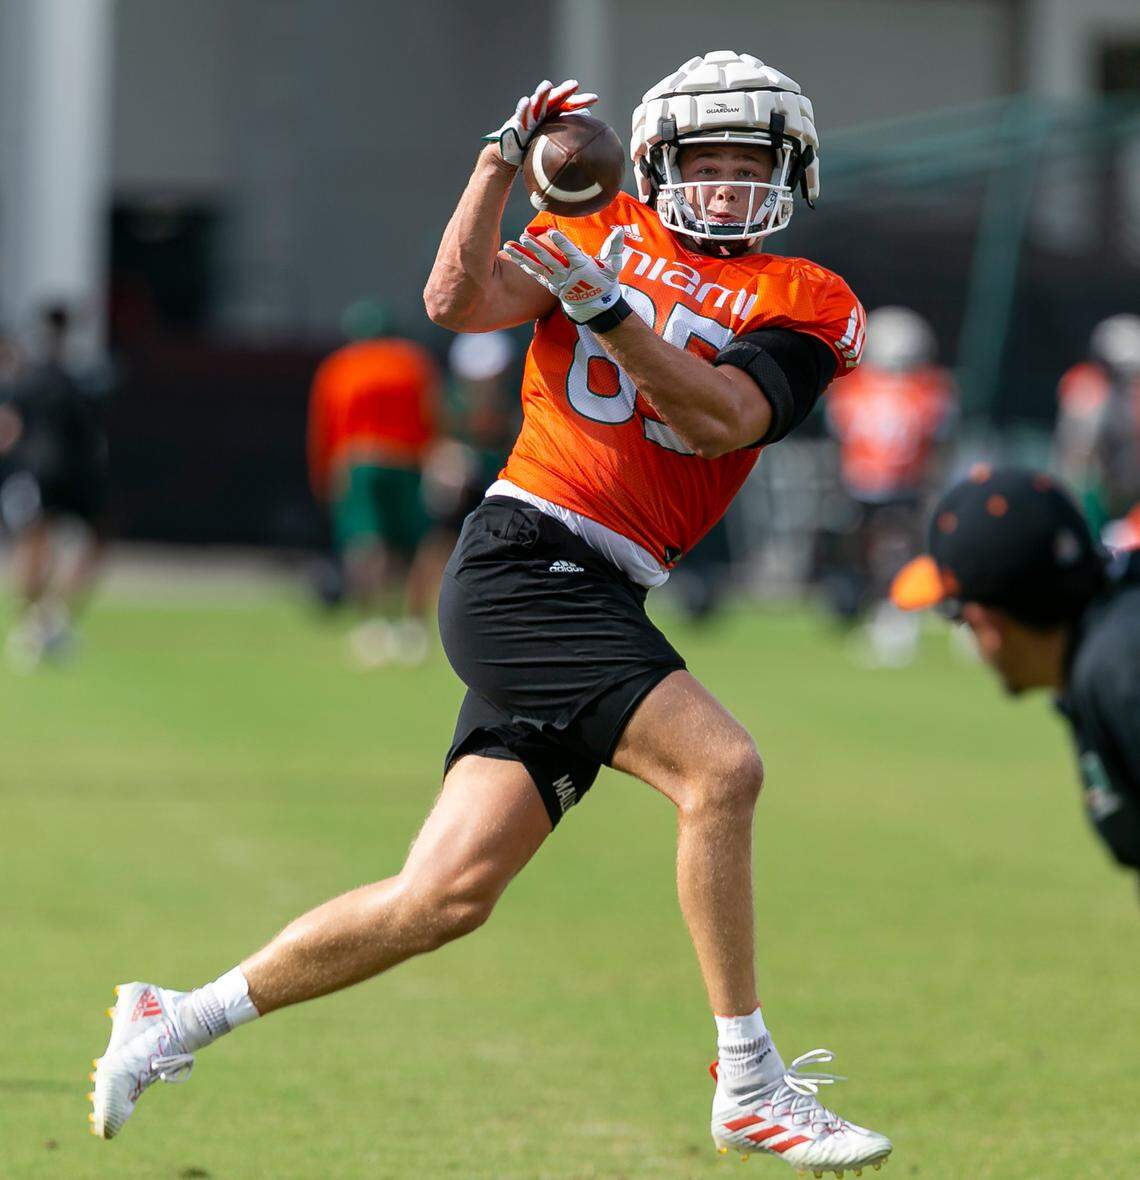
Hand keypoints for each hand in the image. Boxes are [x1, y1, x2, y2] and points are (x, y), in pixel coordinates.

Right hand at [483, 80, 596, 167]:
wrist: (511, 152)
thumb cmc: (533, 148)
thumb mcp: (553, 147)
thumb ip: (568, 144)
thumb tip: (590, 153)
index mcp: (553, 115)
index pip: (569, 105)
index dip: (580, 101)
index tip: (595, 99)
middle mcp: (542, 111)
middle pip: (556, 99)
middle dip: (565, 91)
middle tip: (575, 84)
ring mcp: (529, 114)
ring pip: (537, 102)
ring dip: (542, 93)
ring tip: (548, 85)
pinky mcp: (517, 121)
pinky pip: (520, 114)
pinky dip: (523, 108)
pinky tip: (526, 101)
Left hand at [503, 227, 624, 323]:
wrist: (596, 308)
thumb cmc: (605, 284)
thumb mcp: (613, 267)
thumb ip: (614, 248)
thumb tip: (620, 231)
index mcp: (583, 268)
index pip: (571, 254)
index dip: (562, 244)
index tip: (552, 233)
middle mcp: (567, 275)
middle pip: (549, 260)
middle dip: (536, 249)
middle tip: (524, 237)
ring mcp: (557, 282)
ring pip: (537, 267)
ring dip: (523, 256)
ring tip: (510, 246)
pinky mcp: (551, 286)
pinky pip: (536, 275)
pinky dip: (525, 266)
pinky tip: (514, 256)